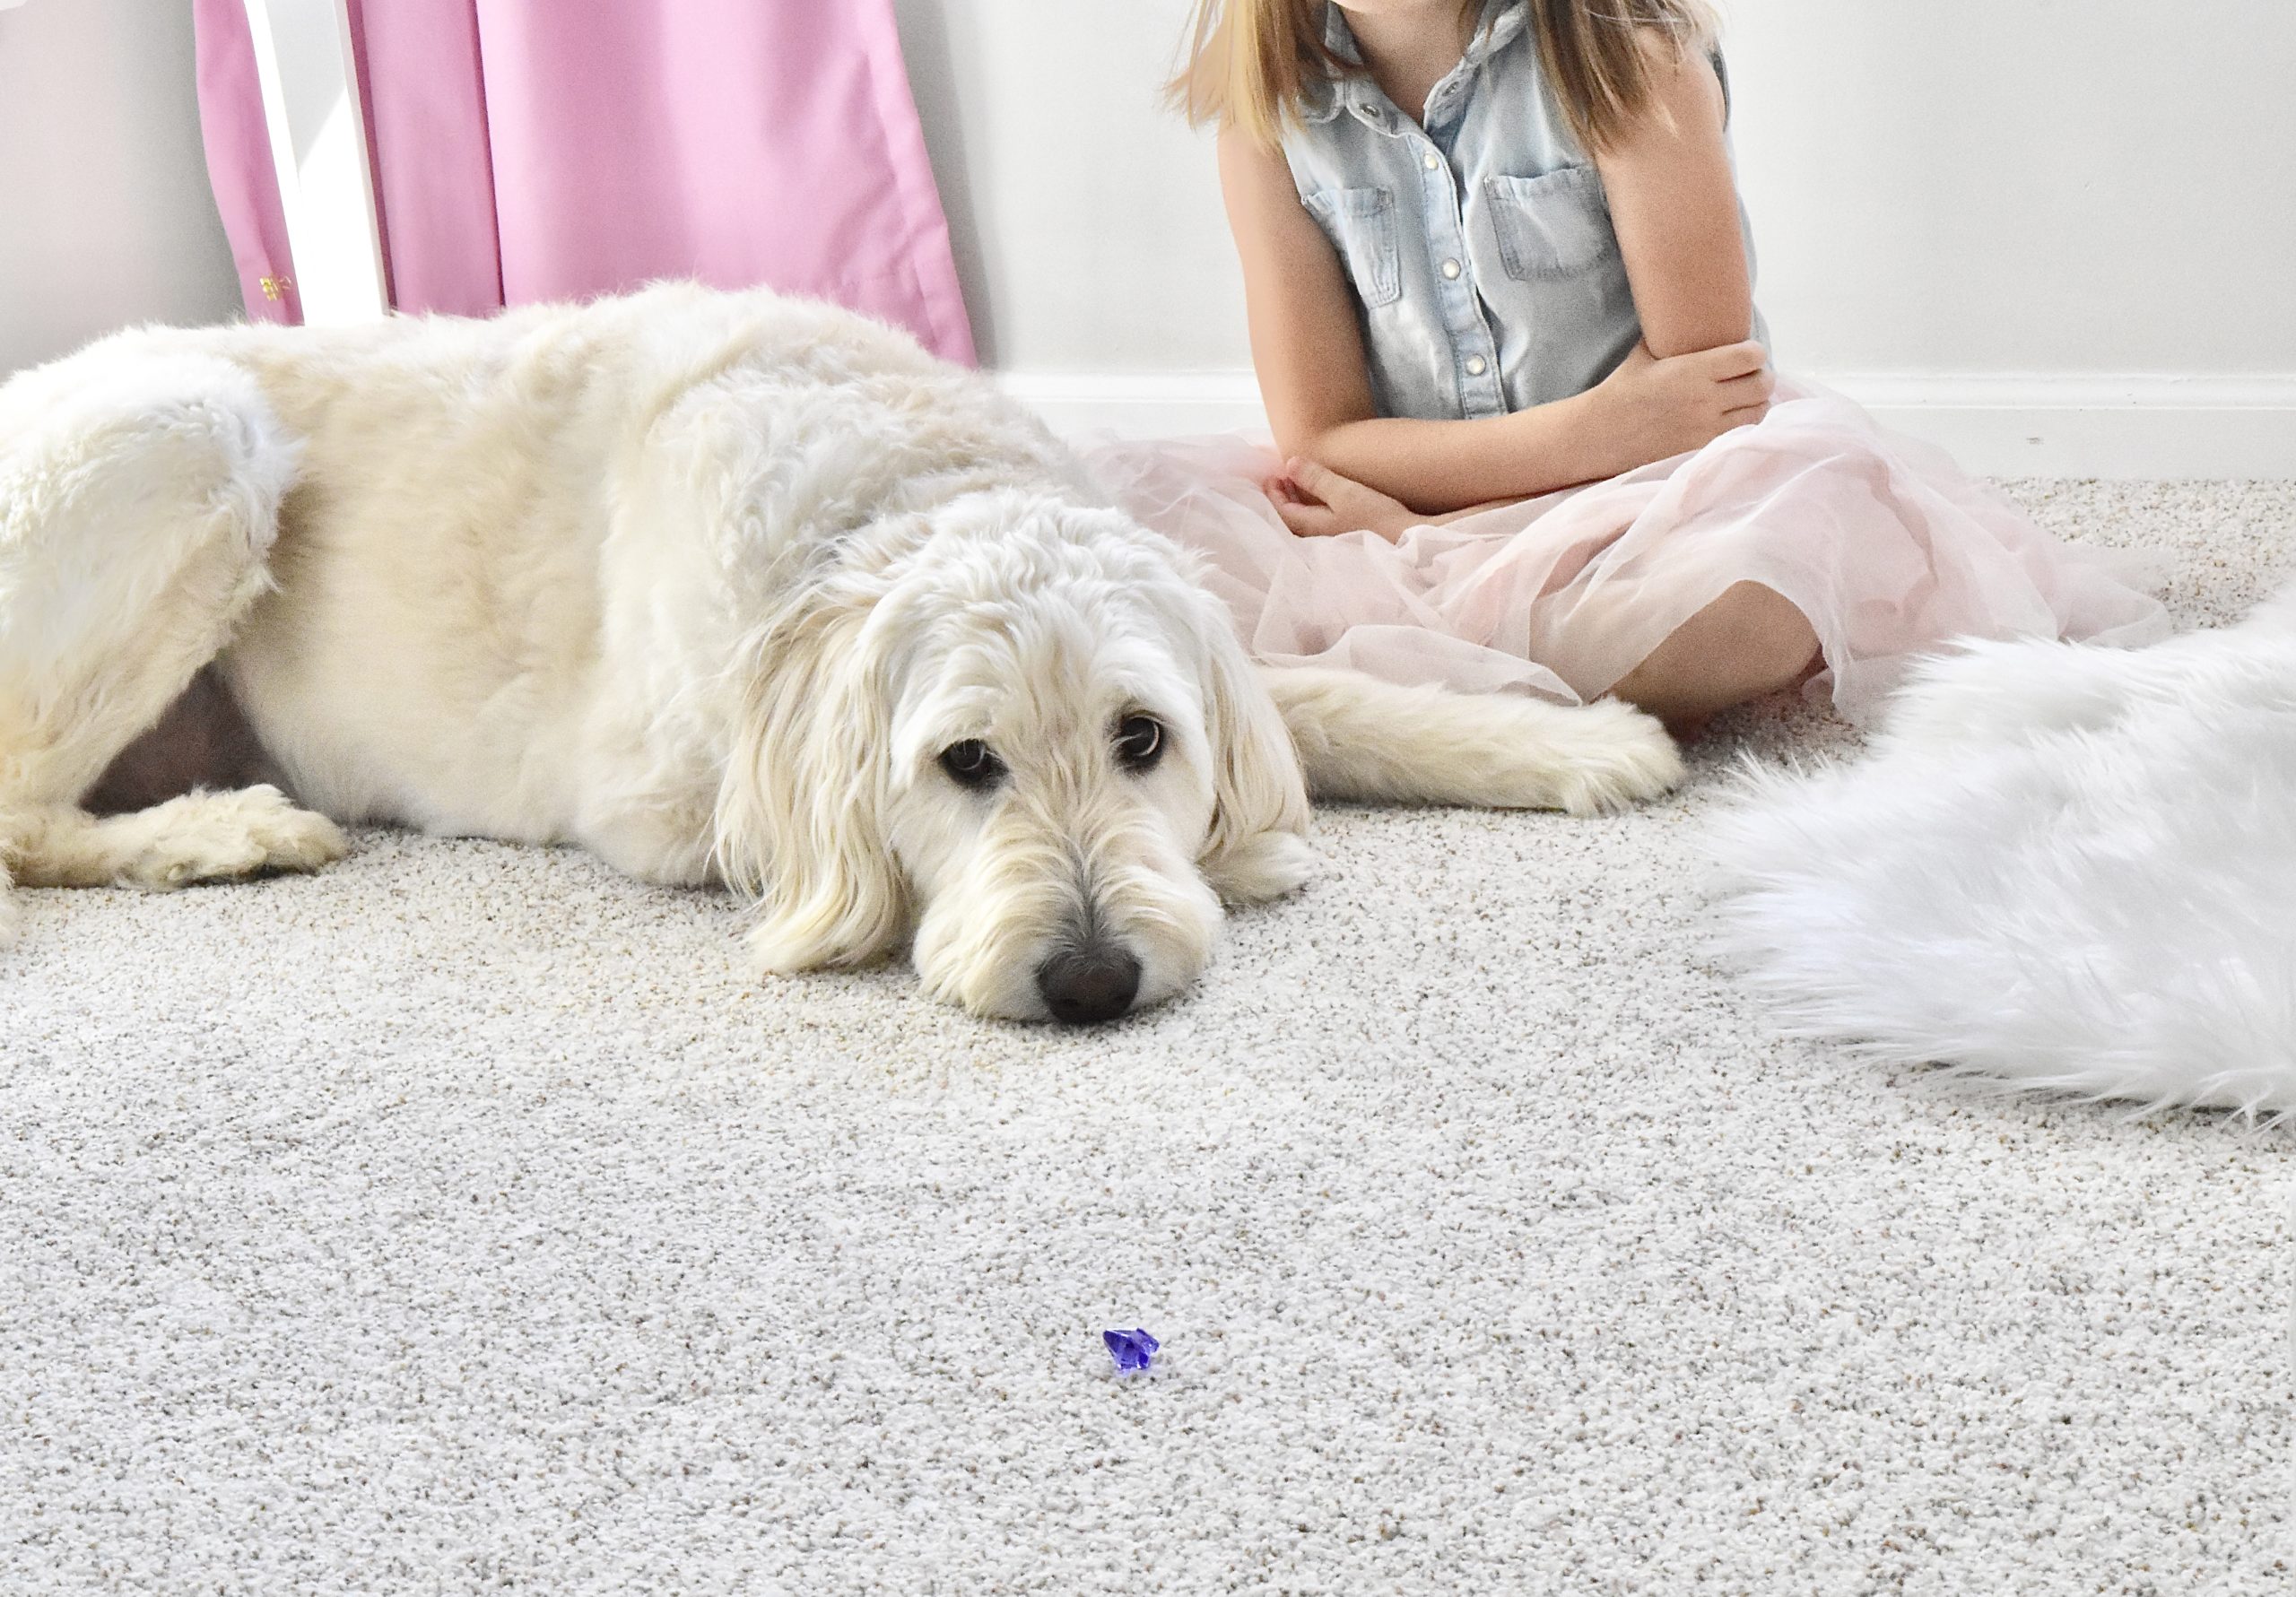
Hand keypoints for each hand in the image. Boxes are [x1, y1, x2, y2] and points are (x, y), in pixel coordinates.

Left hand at [1265, 457, 1421, 540]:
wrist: (1406, 540)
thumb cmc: (1375, 516)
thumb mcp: (1343, 492)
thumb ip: (1316, 479)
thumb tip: (1289, 464)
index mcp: (1311, 526)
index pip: (1281, 511)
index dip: (1273, 493)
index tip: (1271, 475)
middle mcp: (1316, 537)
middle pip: (1290, 518)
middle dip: (1283, 498)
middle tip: (1282, 477)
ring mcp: (1331, 540)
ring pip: (1304, 521)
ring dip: (1298, 502)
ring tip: (1299, 484)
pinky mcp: (1345, 538)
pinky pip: (1317, 522)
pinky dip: (1312, 509)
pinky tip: (1322, 501)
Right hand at [1580, 339, 1773, 476]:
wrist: (1601, 434)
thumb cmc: (1622, 390)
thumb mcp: (1645, 353)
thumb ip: (1672, 336)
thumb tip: (1689, 313)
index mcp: (1693, 370)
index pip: (1751, 356)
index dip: (1755, 352)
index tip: (1749, 353)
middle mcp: (1705, 399)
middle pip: (1762, 385)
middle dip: (1762, 378)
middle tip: (1753, 377)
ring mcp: (1705, 428)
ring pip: (1758, 413)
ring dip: (1756, 404)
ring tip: (1746, 400)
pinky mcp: (1701, 450)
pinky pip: (1740, 436)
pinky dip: (1743, 426)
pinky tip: (1734, 420)